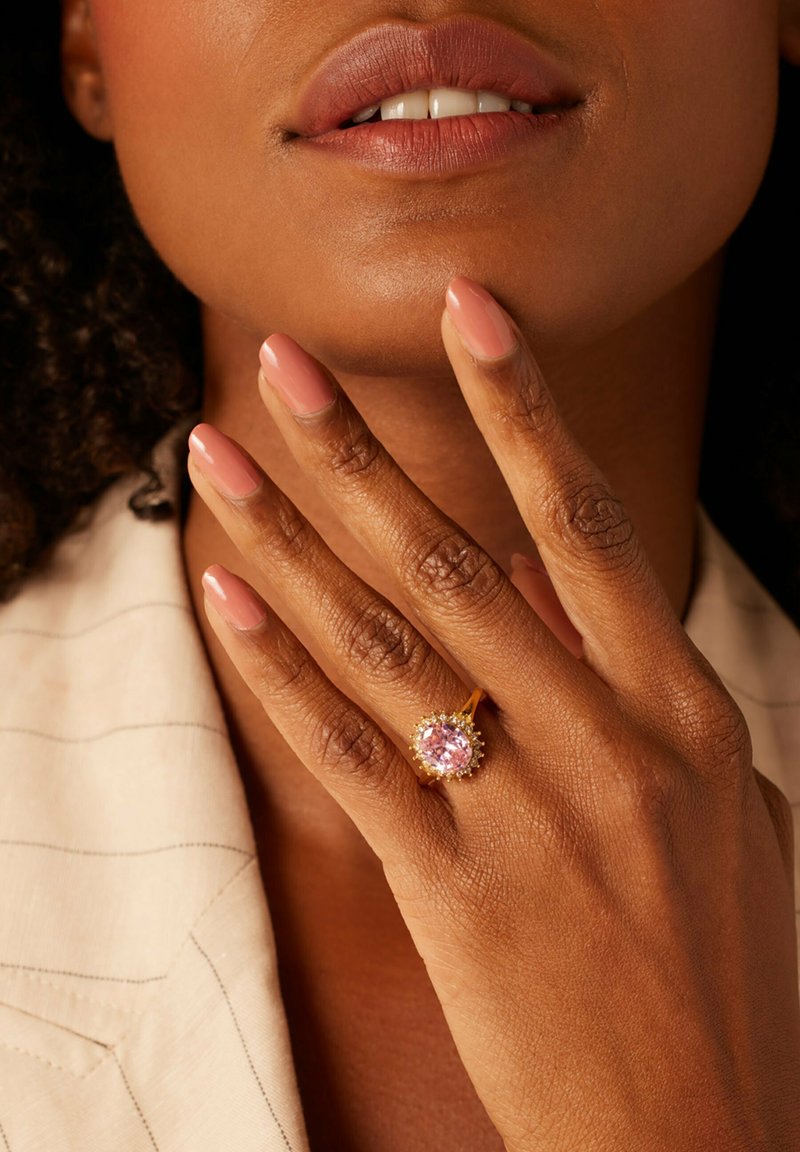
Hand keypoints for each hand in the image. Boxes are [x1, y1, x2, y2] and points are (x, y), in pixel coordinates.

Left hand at [187, 277, 799, 1150]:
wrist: (705, 1134)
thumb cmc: (725, 967)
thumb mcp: (725, 810)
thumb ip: (646, 701)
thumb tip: (571, 608)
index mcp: (682, 709)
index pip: (587, 523)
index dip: (521, 408)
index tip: (470, 313)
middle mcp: (603, 741)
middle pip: (458, 559)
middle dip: (361, 449)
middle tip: (282, 360)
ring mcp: (525, 814)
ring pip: (385, 642)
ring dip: (290, 537)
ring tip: (217, 457)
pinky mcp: (454, 892)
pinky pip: (350, 757)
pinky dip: (283, 670)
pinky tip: (227, 597)